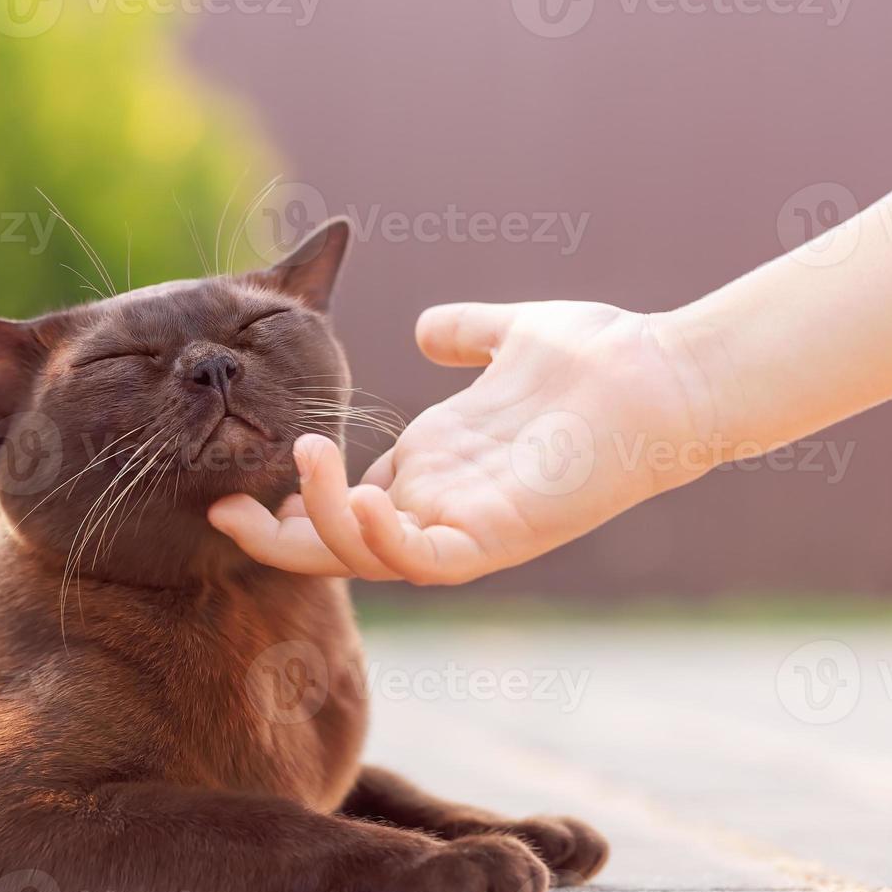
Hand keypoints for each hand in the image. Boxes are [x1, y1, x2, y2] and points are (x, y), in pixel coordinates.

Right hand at [209, 301, 719, 583]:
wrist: (667, 371)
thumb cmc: (600, 357)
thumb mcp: (510, 336)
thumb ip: (466, 334)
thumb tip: (429, 328)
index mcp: (434, 467)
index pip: (342, 503)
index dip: (289, 502)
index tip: (234, 483)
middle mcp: (442, 505)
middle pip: (339, 545)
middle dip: (276, 538)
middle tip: (224, 510)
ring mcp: (470, 526)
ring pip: (371, 559)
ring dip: (323, 525)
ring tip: (301, 461)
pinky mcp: (503, 538)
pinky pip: (427, 563)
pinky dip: (386, 543)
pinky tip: (366, 498)